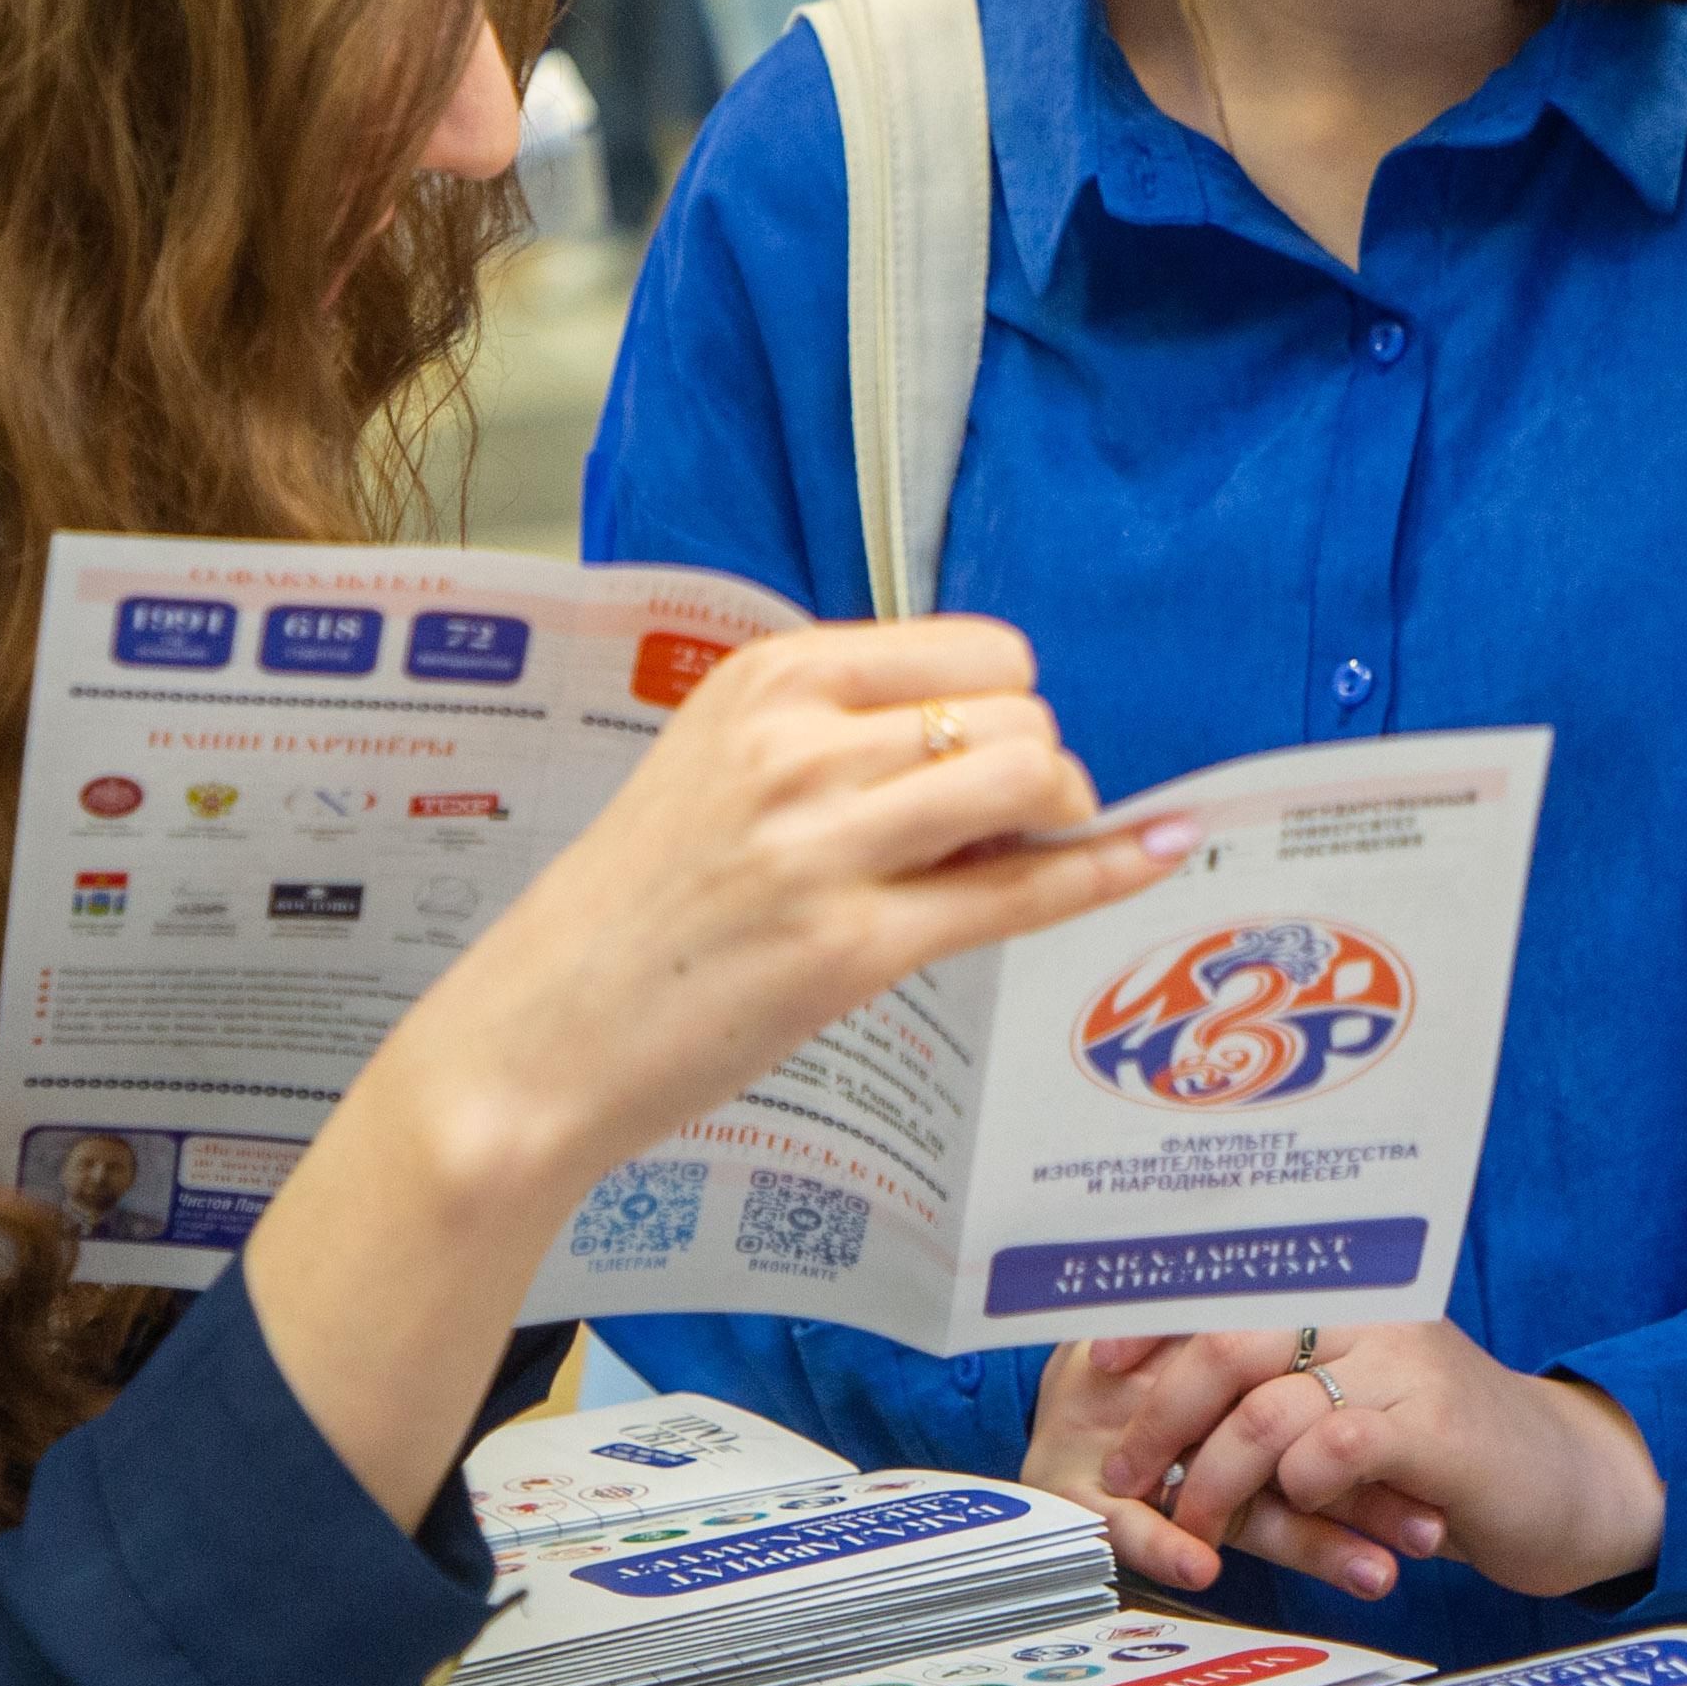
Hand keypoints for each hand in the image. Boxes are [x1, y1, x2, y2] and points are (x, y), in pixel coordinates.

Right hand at [381, 619, 1162, 1188]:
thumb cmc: (633, 909)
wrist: (535, 1036)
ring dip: (1060, 817)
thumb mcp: (716, 769)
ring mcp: (821, 846)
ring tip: (1020, 855)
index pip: (975, 649)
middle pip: (1017, 711)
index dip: (1011, 703)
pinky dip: (1099, 873)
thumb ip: (837, 738)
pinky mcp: (847, 949)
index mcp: (767, 682)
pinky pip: (1018, 892)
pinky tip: (1151, 855)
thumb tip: (997, 734)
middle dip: (1041, 767)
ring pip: (1028, 780)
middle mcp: (796, 746)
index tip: (993, 755)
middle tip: (1007, 826)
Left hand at [1032, 1322, 1660, 1605]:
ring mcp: (1407, 1363)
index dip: (1155, 1313)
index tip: (1096, 1357)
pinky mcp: (1436, 1427)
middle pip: (1231, 1338)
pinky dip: (1295, 1488)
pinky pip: (1332, 1448)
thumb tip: (1170, 1403)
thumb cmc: (1450, 1456)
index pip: (1233, 1286)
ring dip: (1212, 1477)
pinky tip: (1294, 1512)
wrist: (1571, 1482)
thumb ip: (1288, 1395)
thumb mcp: (1361, 1408)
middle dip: (1162, 1411)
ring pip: (1267, 1404)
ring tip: (1195, 1525)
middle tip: (1124, 1470)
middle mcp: (1373, 1312)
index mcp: (1350, 1296)